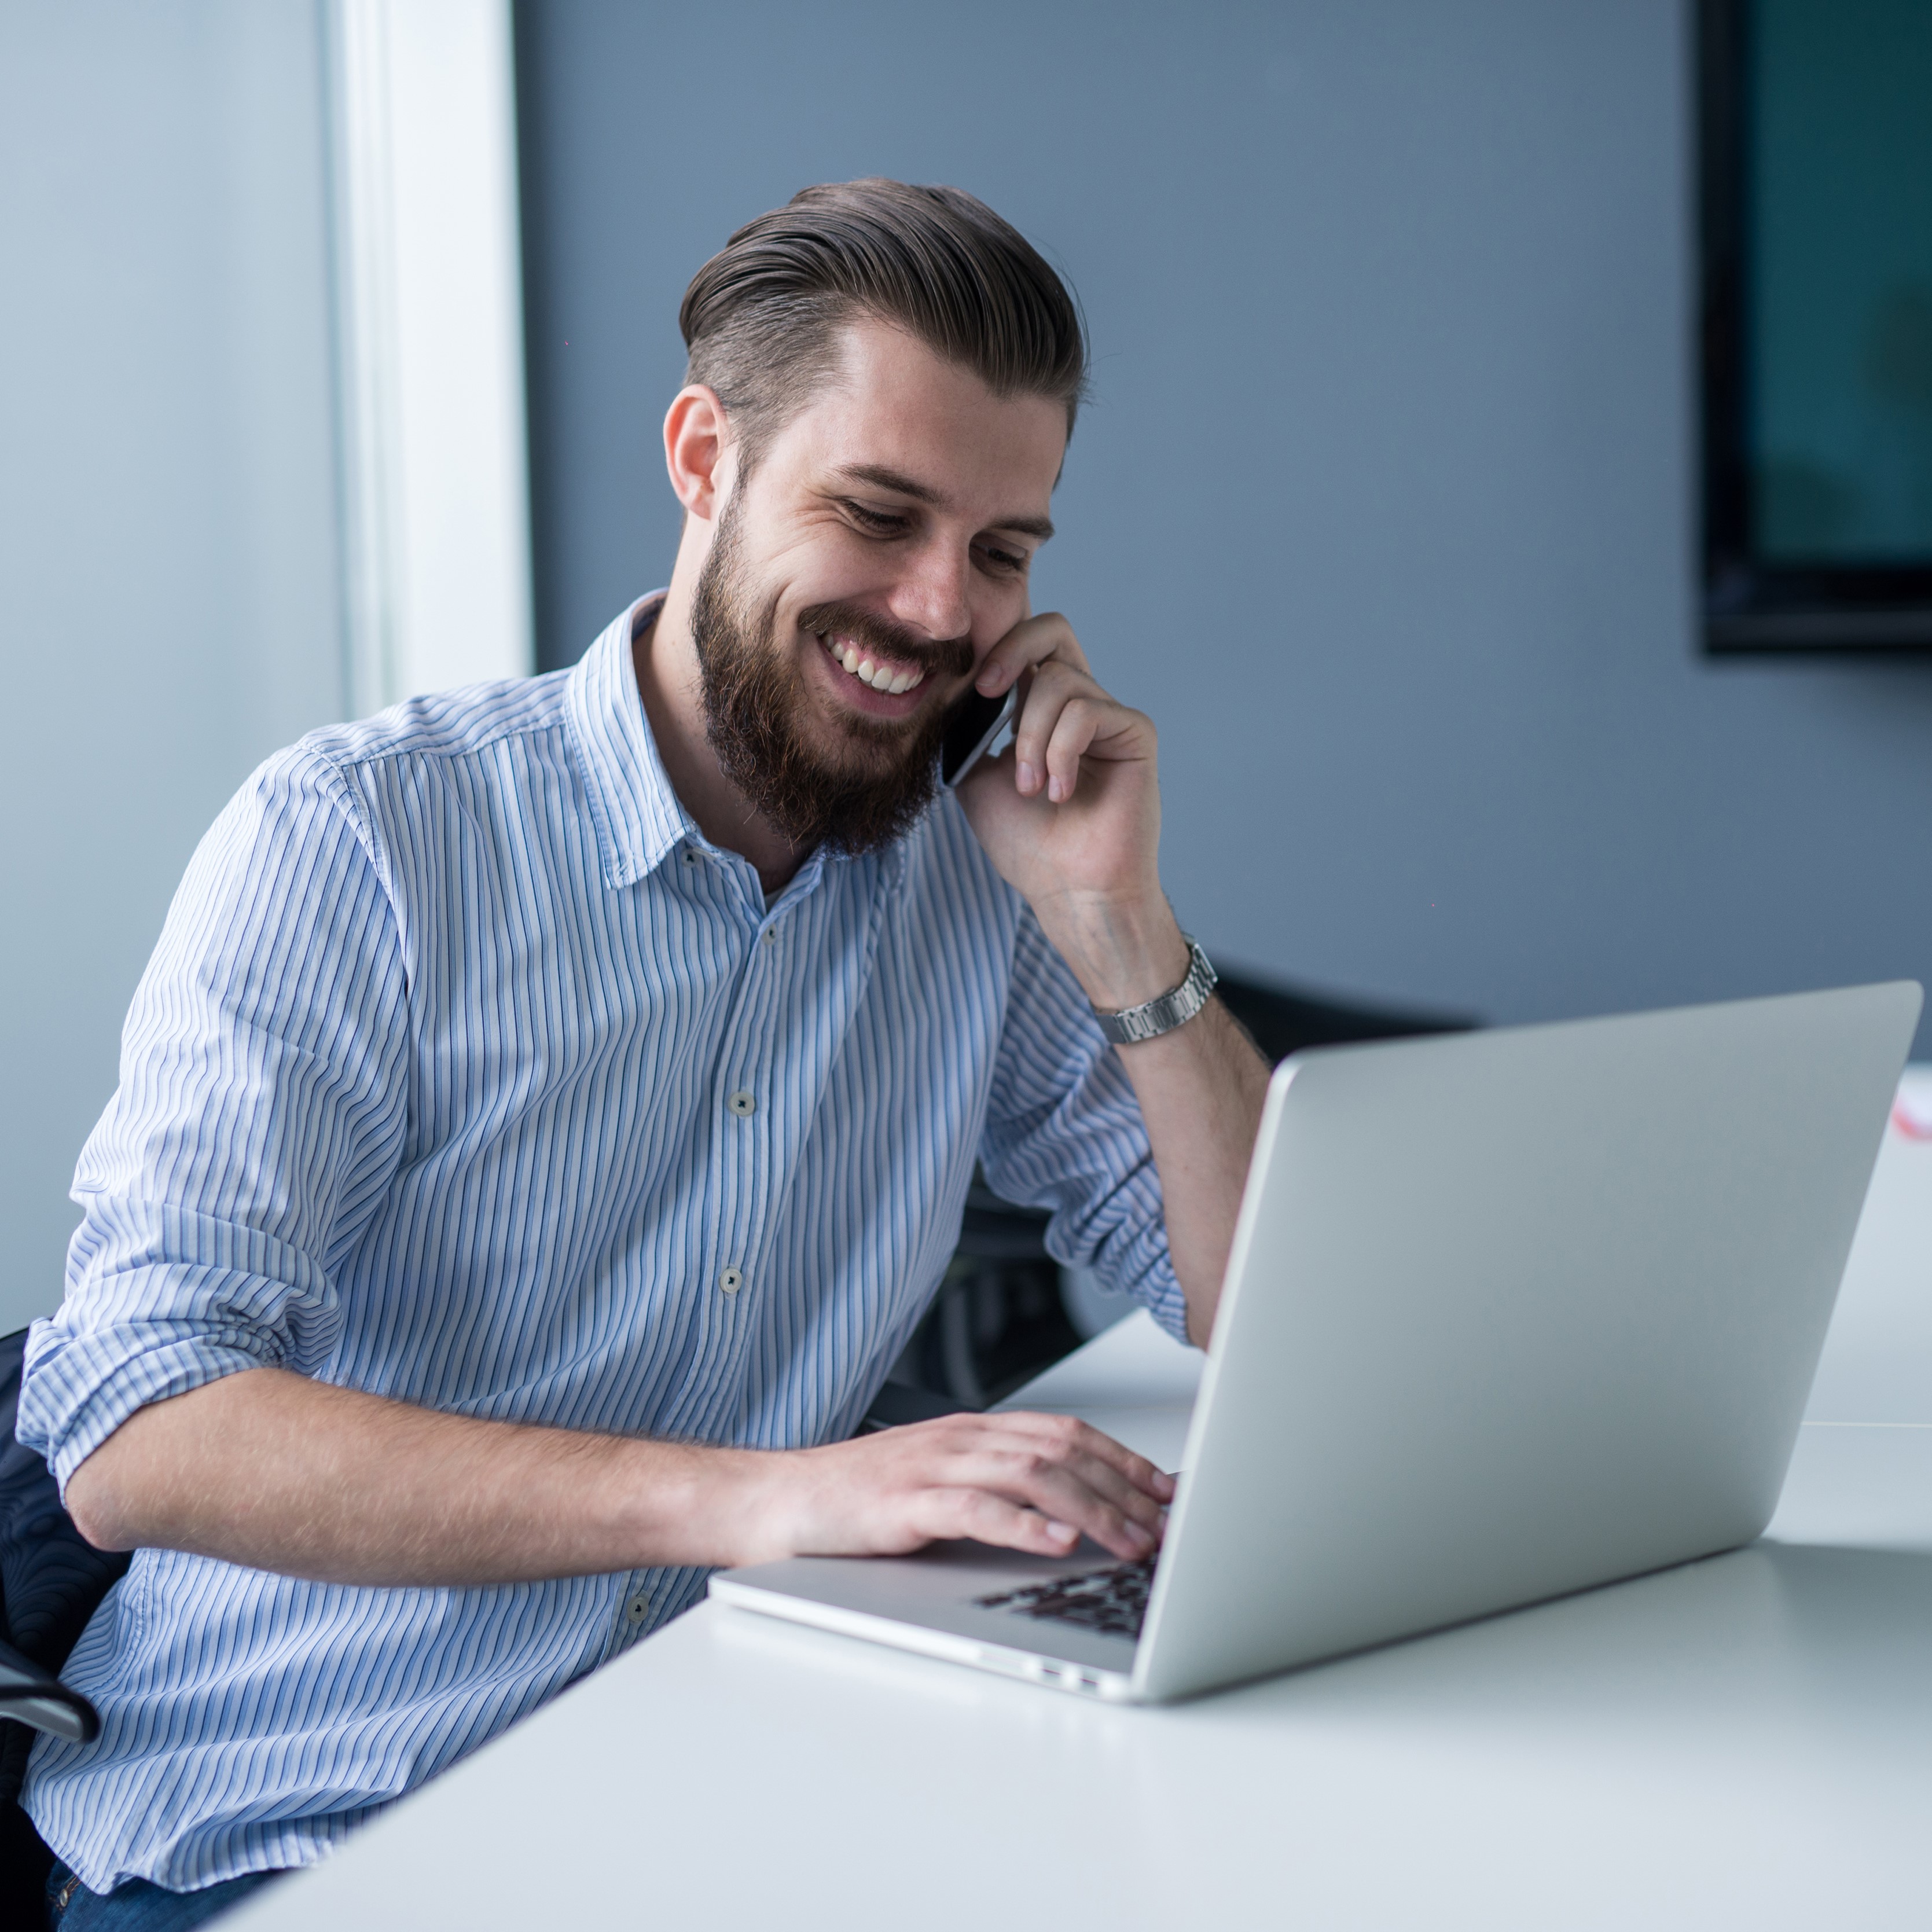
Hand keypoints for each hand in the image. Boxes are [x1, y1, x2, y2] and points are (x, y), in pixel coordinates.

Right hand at [730, 1409, 1174, 1566]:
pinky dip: (1025, 1527)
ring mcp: (933, 1466)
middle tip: (1164, 1526)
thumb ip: (999, 1486)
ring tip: (1129, 1541)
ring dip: (1091, 1510)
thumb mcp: (941, 1481)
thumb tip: (1071, 1515)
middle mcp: (961, 1438)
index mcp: (974, 1430)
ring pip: (1031, 1474)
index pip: (1067, 1431)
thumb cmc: (861, 1499)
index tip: (1166, 1491)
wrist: (779, 1501)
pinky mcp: (905, 1503)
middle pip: (1062, 1450)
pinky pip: (976, 1508)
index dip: (1123, 1458)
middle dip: (1122, 1488)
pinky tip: (1058, 1544)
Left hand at [955, 614, 1185, 1009]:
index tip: (970, 689)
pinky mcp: (1135, 733)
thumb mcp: (974, 778)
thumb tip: (952, 690)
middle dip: (1012, 651)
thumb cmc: (1027, 843)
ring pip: (1060, 681)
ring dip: (1031, 736)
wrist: (1069, 889)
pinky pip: (1088, 712)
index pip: (1026, 644)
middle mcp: (1079, 703)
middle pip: (1052, 629)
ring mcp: (1109, 716)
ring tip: (1032, 787)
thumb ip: (967, 730)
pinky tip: (1061, 792)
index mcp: (1041, 709)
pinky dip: (1061, 751)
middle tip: (988, 692)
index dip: (995, 648)